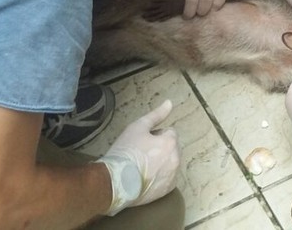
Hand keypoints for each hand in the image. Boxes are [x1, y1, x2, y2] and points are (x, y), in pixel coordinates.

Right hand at [96, 100, 179, 215]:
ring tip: (142, 166)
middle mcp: (176, 159)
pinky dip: (161, 176)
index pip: (169, 132)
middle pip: (172, 147)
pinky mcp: (168, 189)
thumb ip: (156, 115)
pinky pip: (168, 178)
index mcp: (171, 142)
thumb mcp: (137, 127)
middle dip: (161, 147)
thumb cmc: (125, 152)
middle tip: (141, 152)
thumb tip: (169, 102)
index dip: (155, 135)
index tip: (141, 141)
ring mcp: (173, 175)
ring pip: (171, 162)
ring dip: (162, 161)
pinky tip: (146, 177)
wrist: (114, 182)